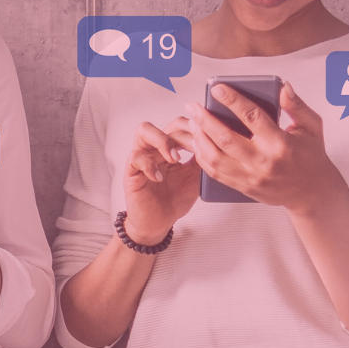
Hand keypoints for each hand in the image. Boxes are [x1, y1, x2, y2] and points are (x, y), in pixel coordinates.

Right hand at [121, 117, 199, 245]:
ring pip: (144, 130)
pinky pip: (135, 157)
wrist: (159, 223)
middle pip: (165, 124)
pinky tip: (159, 177)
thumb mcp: (196, 177)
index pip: (180, 126)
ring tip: (175, 159)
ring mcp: (142, 158)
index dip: (194, 129)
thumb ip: (203, 159)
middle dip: (183, 134)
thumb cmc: (174, 200)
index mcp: (170, 148)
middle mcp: (155, 149)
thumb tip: (217, 143)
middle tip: (194, 149)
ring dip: (163, 141)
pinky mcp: (131, 172)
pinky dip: (149, 165)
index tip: (206, 141)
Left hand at [186, 83, 345, 213]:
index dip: (232, 100)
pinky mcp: (245, 187)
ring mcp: (252, 177)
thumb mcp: (312, 127)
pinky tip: (198, 144)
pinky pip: (217, 174)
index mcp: (281, 143)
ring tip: (192, 124)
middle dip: (205, 120)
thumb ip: (296, 105)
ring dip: (200, 139)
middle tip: (193, 106)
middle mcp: (264, 161)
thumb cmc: (311, 155)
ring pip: (216, 158)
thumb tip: (283, 87)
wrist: (312, 192)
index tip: (217, 88)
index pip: (252, 117)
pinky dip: (203, 158)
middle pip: (226, 138)